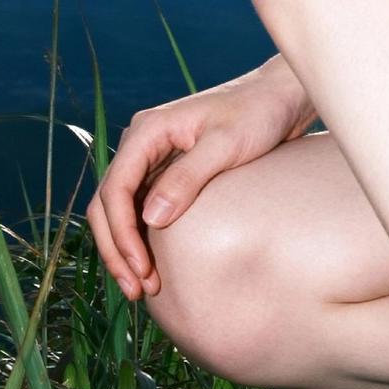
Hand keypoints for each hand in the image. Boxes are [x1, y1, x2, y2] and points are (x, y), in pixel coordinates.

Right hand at [85, 56, 315, 301]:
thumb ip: (187, 178)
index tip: (141, 268)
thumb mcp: (226, 145)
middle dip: (117, 249)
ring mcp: (153, 159)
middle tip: (137, 290)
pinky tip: (153, 266)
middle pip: (108, 203)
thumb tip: (151, 219)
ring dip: (125, 248)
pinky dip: (141, 238)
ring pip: (120, 210)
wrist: (280, 98)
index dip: (121, 233)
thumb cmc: (258, 113)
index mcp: (147, 132)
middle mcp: (142, 144)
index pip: (116, 189)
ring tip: (143, 287)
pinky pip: (141, 209)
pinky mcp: (168, 173)